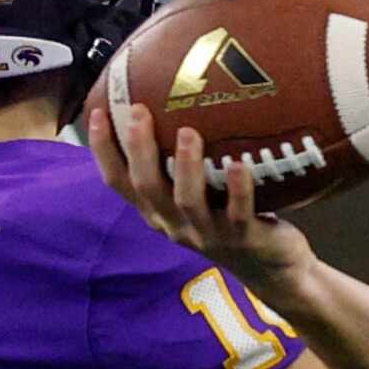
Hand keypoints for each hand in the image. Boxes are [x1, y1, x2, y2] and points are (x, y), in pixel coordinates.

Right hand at [86, 102, 316, 295]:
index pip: (119, 183)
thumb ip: (180, 161)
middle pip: (147, 188)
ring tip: (189, 132)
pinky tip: (240, 164)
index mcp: (158, 213)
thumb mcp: (198, 192)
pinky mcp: (242, 239)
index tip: (97, 113)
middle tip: (139, 111)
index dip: (103, 151)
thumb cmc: (229, 217)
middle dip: (139, 150)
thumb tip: (174, 99)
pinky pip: (238, 213)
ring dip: (186, 167)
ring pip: (187, 201)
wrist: (271, 269)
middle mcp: (175, 225)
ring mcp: (208, 234)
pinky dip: (238, 190)